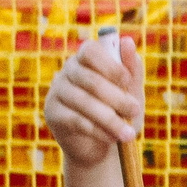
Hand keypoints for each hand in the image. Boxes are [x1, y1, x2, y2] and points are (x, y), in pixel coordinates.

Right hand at [44, 34, 143, 169]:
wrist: (101, 146)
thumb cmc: (118, 112)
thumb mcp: (131, 92)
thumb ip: (131, 69)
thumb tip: (127, 41)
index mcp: (86, 59)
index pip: (91, 51)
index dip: (110, 65)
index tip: (127, 81)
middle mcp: (68, 70)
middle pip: (90, 80)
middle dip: (117, 98)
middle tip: (135, 111)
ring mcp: (57, 91)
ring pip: (84, 102)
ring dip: (110, 119)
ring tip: (128, 134)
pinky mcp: (52, 113)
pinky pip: (76, 120)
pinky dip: (98, 130)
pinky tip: (112, 138)